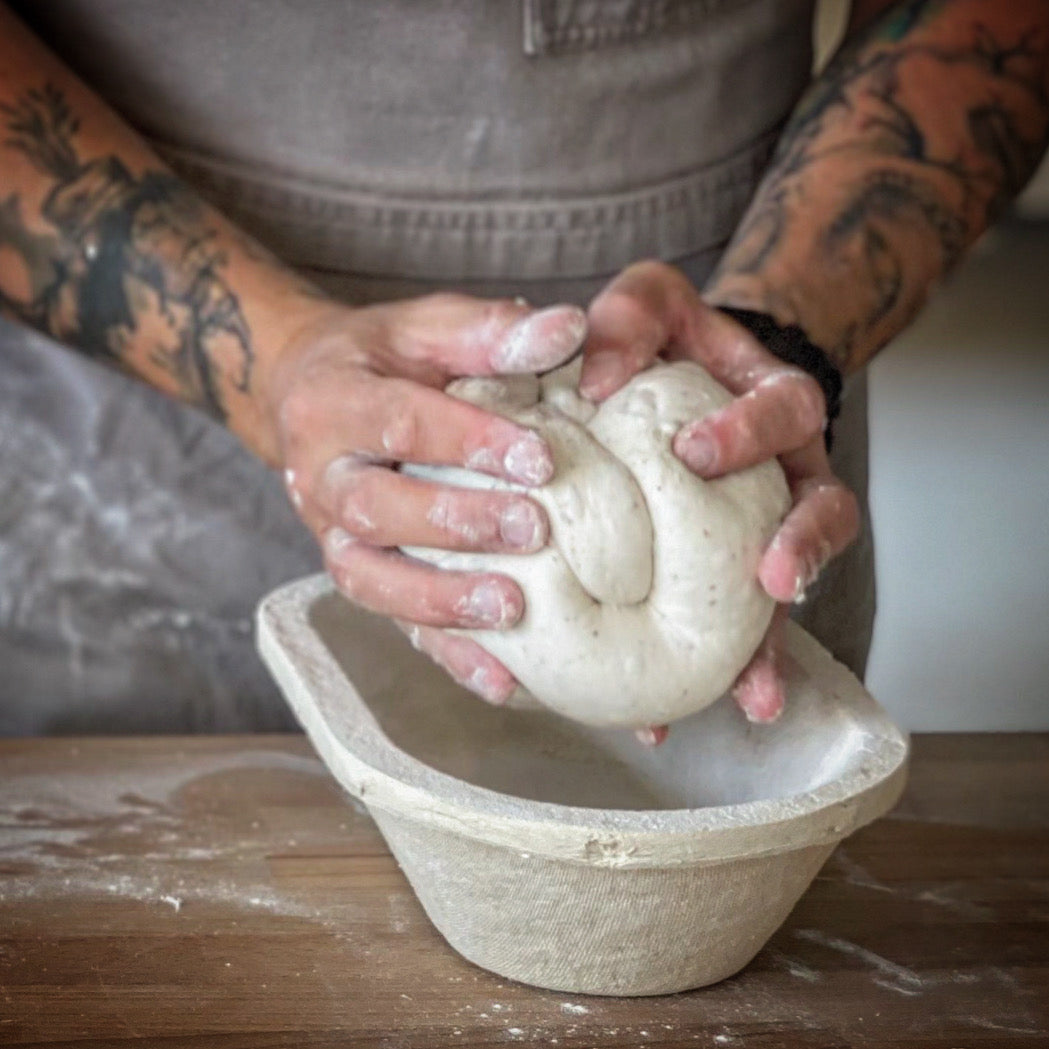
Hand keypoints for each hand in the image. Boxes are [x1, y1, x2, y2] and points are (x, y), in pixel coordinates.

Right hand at [260, 293, 585, 701]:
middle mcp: (321, 478)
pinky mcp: (356, 576)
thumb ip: (488, 332)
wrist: (306, 395)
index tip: (538, 456)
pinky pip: (392, 623)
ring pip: (372, 580)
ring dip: (440, 601)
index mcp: (332, 404)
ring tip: (511, 611)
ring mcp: (332, 537)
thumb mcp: (424, 327)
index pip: (398, 422)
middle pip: (376, 509)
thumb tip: (570, 329)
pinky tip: (501, 680)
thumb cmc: (380, 360)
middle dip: (454, 523)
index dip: (467, 440)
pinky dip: (445, 654)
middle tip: (533, 527)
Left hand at [578, 260, 858, 730]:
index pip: (786, 409)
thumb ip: (629, 319)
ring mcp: (761, 528)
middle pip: (822, 510)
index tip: (692, 451)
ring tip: (751, 694)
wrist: (675, 378)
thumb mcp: (648, 304)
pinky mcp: (723, 575)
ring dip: (770, 640)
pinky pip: (730, 627)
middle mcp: (785, 473)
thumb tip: (597, 376)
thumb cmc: (663, 340)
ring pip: (788, 588)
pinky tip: (666, 717)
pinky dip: (708, 671)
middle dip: (801, 547)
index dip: (748, 432)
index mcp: (772, 402)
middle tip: (772, 579)